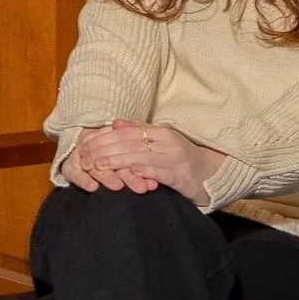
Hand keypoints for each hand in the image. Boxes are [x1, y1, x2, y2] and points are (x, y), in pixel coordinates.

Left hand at [75, 120, 220, 203]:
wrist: (214, 173)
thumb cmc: (183, 157)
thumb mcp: (161, 141)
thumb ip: (140, 130)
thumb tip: (115, 122)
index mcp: (160, 131)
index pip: (125, 132)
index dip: (103, 138)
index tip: (84, 146)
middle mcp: (167, 142)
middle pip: (129, 144)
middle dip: (104, 150)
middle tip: (84, 158)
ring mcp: (176, 158)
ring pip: (142, 157)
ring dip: (117, 161)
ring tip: (98, 165)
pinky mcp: (183, 176)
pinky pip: (162, 173)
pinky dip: (147, 171)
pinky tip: (132, 171)